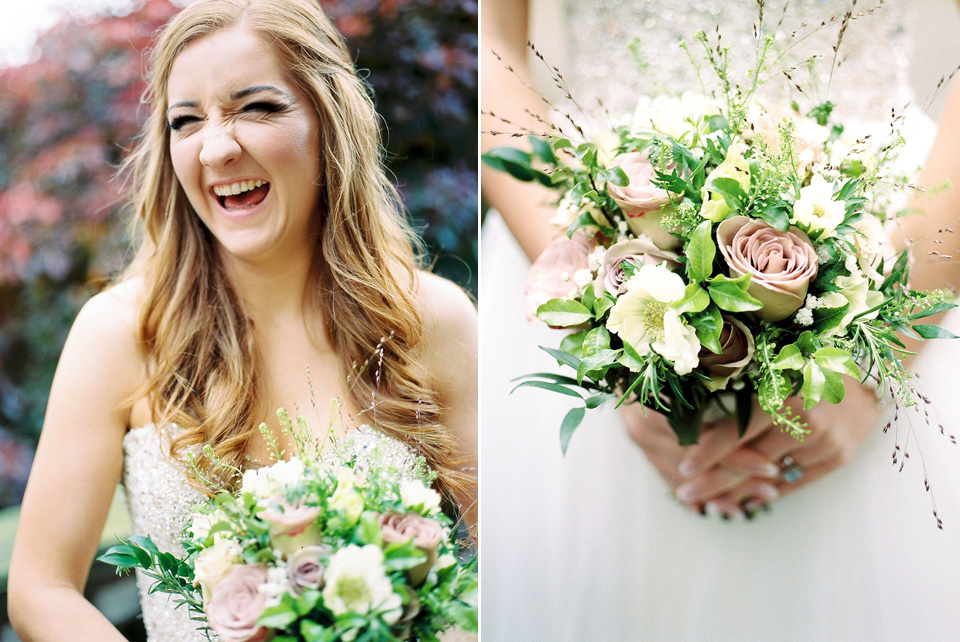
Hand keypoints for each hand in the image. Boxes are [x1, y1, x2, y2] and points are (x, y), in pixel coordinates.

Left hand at [621, 377, 882, 517]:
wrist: (865, 373)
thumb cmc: (807, 365)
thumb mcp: (772, 370)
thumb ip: (739, 394)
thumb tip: (696, 424)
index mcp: (783, 392)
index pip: (737, 431)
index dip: (708, 453)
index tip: (683, 469)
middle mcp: (806, 419)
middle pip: (750, 461)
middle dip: (714, 481)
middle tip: (685, 494)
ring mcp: (825, 442)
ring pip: (770, 476)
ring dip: (738, 491)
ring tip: (709, 501)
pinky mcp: (838, 457)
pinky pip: (795, 483)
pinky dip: (768, 492)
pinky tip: (745, 499)